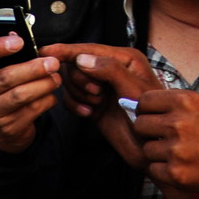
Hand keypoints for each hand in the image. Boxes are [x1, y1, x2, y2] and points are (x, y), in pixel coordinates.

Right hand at [0, 33, 60, 153]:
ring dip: (44, 85)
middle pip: (7, 77)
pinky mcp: (6, 128)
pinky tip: (51, 95)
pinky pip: (31, 111)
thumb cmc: (3, 89)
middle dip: (33, 68)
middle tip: (53, 62)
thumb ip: (9, 54)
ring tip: (56, 78)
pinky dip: (46, 101)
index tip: (19, 41)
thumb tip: (18, 33)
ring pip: (21, 96)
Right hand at [41, 43, 162, 166]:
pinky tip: (89, 113)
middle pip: (76, 64)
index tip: (46, 51)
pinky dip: (75, 105)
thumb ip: (111, 70)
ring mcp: (101, 86)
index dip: (67, 50)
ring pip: (72, 81)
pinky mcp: (93, 103)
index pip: (90, 49)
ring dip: (79, 94)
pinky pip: (71, 98)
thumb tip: (82, 59)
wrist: (150, 149)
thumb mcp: (134, 90)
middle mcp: (111, 69)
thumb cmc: (152, 118)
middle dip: (80, 80)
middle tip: (97, 95)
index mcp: (125, 59)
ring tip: (97, 105)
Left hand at [133, 90, 198, 196]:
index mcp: (186, 101)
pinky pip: (153, 169)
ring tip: (177, 154)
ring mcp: (176, 149)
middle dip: (149, 132)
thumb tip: (149, 105)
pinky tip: (181, 167)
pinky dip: (163, 170)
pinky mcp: (176, 174)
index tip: (152, 116)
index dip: (146, 109)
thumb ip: (180, 104)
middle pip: (140, 124)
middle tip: (163, 137)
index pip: (145, 100)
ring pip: (146, 149)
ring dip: (157, 153)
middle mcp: (178, 122)